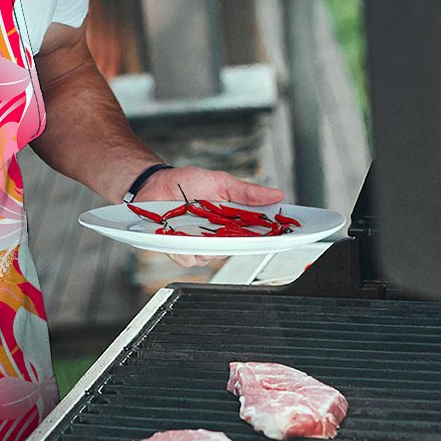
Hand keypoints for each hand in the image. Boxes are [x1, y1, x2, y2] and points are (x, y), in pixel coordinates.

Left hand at [135, 166, 284, 268]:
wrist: (155, 184)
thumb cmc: (187, 183)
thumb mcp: (221, 182)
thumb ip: (247, 192)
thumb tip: (276, 194)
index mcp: (232, 221)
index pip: (257, 234)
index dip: (271, 237)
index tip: (284, 235)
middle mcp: (218, 236)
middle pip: (236, 249)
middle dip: (238, 241)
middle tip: (231, 228)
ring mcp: (199, 244)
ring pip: (212, 257)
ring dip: (207, 244)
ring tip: (198, 225)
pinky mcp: (179, 249)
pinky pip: (188, 258)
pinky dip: (185, 248)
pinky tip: (180, 234)